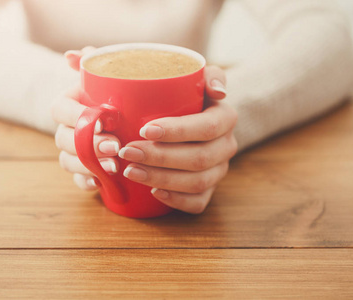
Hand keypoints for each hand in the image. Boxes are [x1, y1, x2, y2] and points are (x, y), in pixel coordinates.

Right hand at [52, 46, 120, 189]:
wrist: (124, 118)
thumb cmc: (112, 95)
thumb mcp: (103, 78)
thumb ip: (90, 64)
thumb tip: (71, 55)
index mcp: (67, 105)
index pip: (60, 109)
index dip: (77, 116)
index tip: (102, 119)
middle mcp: (65, 129)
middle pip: (64, 139)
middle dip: (88, 144)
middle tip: (115, 146)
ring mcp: (71, 152)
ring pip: (68, 161)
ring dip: (88, 166)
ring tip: (114, 167)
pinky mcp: (82, 171)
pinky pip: (76, 181)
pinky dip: (86, 183)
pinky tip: (100, 184)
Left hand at [119, 66, 237, 213]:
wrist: (189, 119)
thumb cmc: (183, 96)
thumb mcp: (189, 76)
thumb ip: (195, 70)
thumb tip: (206, 87)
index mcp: (224, 117)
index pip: (206, 127)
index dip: (177, 131)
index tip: (144, 128)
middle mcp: (226, 145)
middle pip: (199, 158)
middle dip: (160, 157)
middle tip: (126, 151)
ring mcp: (219, 170)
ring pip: (197, 182)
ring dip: (162, 178)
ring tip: (130, 171)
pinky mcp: (208, 189)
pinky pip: (199, 203)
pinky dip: (176, 201)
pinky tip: (154, 192)